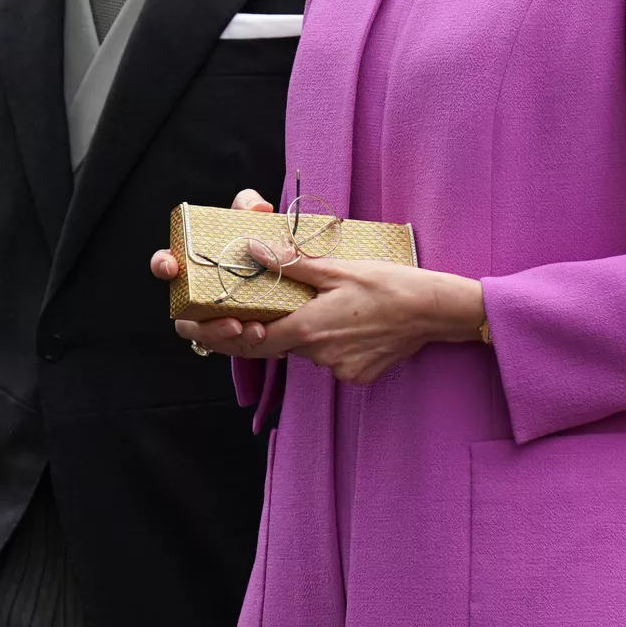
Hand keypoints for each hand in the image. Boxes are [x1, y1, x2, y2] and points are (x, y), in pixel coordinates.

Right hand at [150, 189, 276, 352]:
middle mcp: (196, 294)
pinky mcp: (230, 337)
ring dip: (229, 338)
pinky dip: (249, 344)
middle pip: (184, 317)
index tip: (172, 266)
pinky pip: (233, 348)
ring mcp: (210, 318)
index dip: (162, 264)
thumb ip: (250, 207)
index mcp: (192, 263)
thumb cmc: (253, 240)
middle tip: (233, 323)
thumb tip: (259, 207)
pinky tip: (271, 340)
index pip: (165, 264)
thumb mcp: (252, 220)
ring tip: (257, 331)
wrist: (279, 270)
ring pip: (207, 337)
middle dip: (205, 326)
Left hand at [173, 251, 486, 386]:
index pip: (249, 341)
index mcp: (308, 329)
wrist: (437, 311)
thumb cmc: (390, 285)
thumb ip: (291, 264)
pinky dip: (331, 339)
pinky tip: (353, 320)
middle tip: (252, 310)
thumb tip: (250, 250)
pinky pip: (330, 358)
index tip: (189, 328)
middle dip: (265, 326)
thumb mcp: (338, 268)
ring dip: (306, 328)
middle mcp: (318, 356)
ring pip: (305, 348)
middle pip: (277, 343)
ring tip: (334, 303)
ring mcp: (339, 369)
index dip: (217, 335)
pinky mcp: (357, 376)